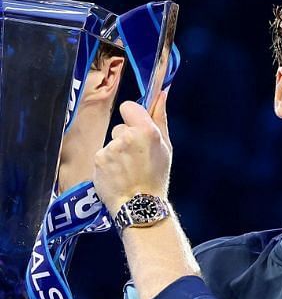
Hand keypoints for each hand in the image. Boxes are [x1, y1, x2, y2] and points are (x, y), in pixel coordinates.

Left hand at [93, 92, 171, 211]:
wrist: (140, 205)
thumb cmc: (156, 177)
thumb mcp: (166, 147)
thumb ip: (160, 118)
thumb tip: (162, 93)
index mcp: (146, 131)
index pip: (129, 106)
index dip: (133, 117)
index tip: (137, 129)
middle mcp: (126, 137)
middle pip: (120, 127)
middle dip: (126, 139)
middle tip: (137, 158)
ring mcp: (110, 148)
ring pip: (111, 143)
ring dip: (117, 153)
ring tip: (127, 170)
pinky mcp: (98, 160)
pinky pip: (103, 155)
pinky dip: (108, 164)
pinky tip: (117, 175)